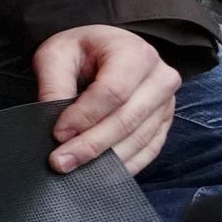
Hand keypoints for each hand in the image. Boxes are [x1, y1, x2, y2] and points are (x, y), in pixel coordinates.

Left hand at [33, 25, 178, 175]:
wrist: (104, 48)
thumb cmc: (80, 50)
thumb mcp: (57, 55)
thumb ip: (53, 86)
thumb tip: (56, 128)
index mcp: (134, 53)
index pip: (113, 92)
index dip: (85, 116)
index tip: (58, 134)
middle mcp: (160, 77)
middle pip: (128, 119)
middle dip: (92, 145)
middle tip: (61, 162)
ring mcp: (167, 102)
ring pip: (139, 139)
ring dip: (107, 160)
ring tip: (75, 171)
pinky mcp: (165, 121)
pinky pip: (149, 149)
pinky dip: (125, 164)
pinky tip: (101, 173)